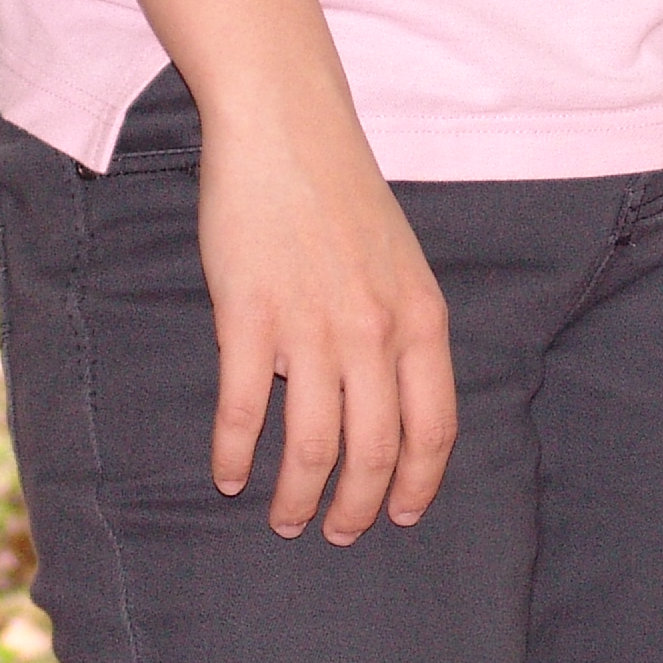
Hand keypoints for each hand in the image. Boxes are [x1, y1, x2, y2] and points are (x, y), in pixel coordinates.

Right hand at [196, 102, 456, 543]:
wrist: (287, 129)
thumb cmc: (343, 195)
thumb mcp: (404, 266)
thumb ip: (402, 332)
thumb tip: (386, 402)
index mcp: (421, 322)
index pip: (433, 430)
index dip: (418, 484)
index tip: (400, 516)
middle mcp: (374, 333)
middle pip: (374, 452)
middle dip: (357, 507)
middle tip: (337, 534)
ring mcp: (311, 327)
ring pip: (312, 445)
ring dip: (298, 497)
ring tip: (286, 520)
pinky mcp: (249, 317)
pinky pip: (244, 410)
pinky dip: (235, 455)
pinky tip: (229, 477)